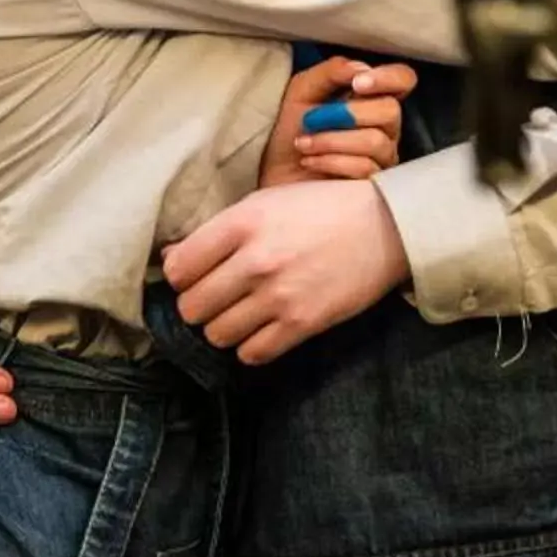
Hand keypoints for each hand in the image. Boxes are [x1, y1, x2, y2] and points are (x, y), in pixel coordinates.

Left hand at [161, 178, 408, 365]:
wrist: (385, 225)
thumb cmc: (321, 208)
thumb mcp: (266, 202)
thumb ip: (218, 230)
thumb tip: (171, 260)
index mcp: (242, 223)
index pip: (178, 269)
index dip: (181, 277)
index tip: (194, 276)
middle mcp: (256, 260)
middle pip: (192, 307)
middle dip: (199, 306)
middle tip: (216, 298)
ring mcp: (279, 295)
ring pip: (217, 334)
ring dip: (223, 328)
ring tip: (240, 313)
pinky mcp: (303, 323)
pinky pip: (252, 353)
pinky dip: (250, 346)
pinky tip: (262, 328)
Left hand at [259, 59, 416, 189]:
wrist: (275, 174)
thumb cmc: (291, 131)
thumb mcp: (302, 91)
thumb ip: (331, 72)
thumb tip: (361, 68)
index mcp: (371, 99)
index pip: (403, 79)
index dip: (388, 77)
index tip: (358, 83)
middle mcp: (384, 127)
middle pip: (390, 111)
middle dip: (348, 114)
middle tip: (312, 120)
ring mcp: (382, 158)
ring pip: (375, 141)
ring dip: (330, 140)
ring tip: (303, 145)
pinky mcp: (372, 185)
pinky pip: (364, 167)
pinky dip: (330, 161)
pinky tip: (310, 162)